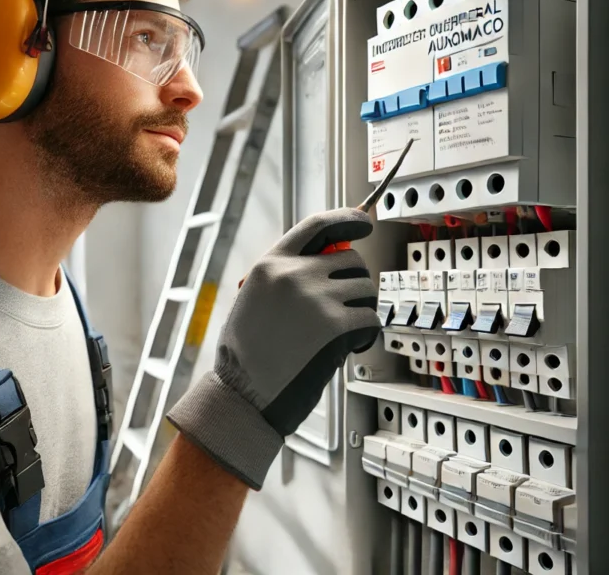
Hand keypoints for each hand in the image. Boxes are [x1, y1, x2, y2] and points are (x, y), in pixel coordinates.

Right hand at [167, 208, 379, 488]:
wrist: (243, 393)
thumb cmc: (247, 353)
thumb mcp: (256, 297)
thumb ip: (288, 275)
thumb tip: (330, 261)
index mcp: (272, 263)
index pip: (318, 225)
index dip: (347, 219)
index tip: (365, 223)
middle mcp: (294, 274)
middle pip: (350, 259)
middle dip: (354, 281)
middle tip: (346, 306)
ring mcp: (316, 297)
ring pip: (365, 289)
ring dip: (361, 310)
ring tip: (342, 331)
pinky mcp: (334, 325)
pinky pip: (370, 319)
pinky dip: (367, 334)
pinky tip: (350, 346)